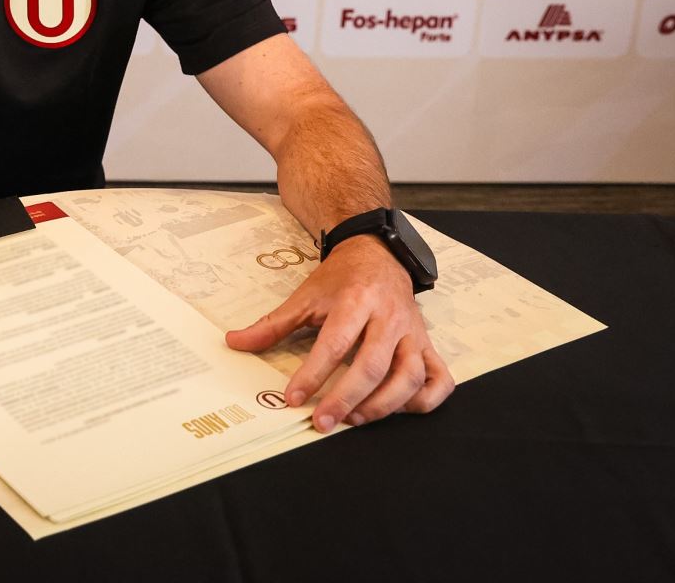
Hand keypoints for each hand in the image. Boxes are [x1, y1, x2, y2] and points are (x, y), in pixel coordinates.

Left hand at [224, 236, 453, 431]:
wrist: (376, 254)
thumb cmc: (340, 280)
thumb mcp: (305, 296)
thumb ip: (272, 324)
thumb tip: (234, 343)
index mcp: (356, 300)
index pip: (335, 342)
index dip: (314, 373)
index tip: (293, 398)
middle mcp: (390, 318)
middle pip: (373, 365)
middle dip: (346, 398)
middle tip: (322, 421)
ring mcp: (414, 334)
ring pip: (410, 376)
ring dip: (384, 405)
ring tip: (354, 419)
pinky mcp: (429, 345)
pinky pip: (440, 380)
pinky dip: (425, 401)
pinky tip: (400, 411)